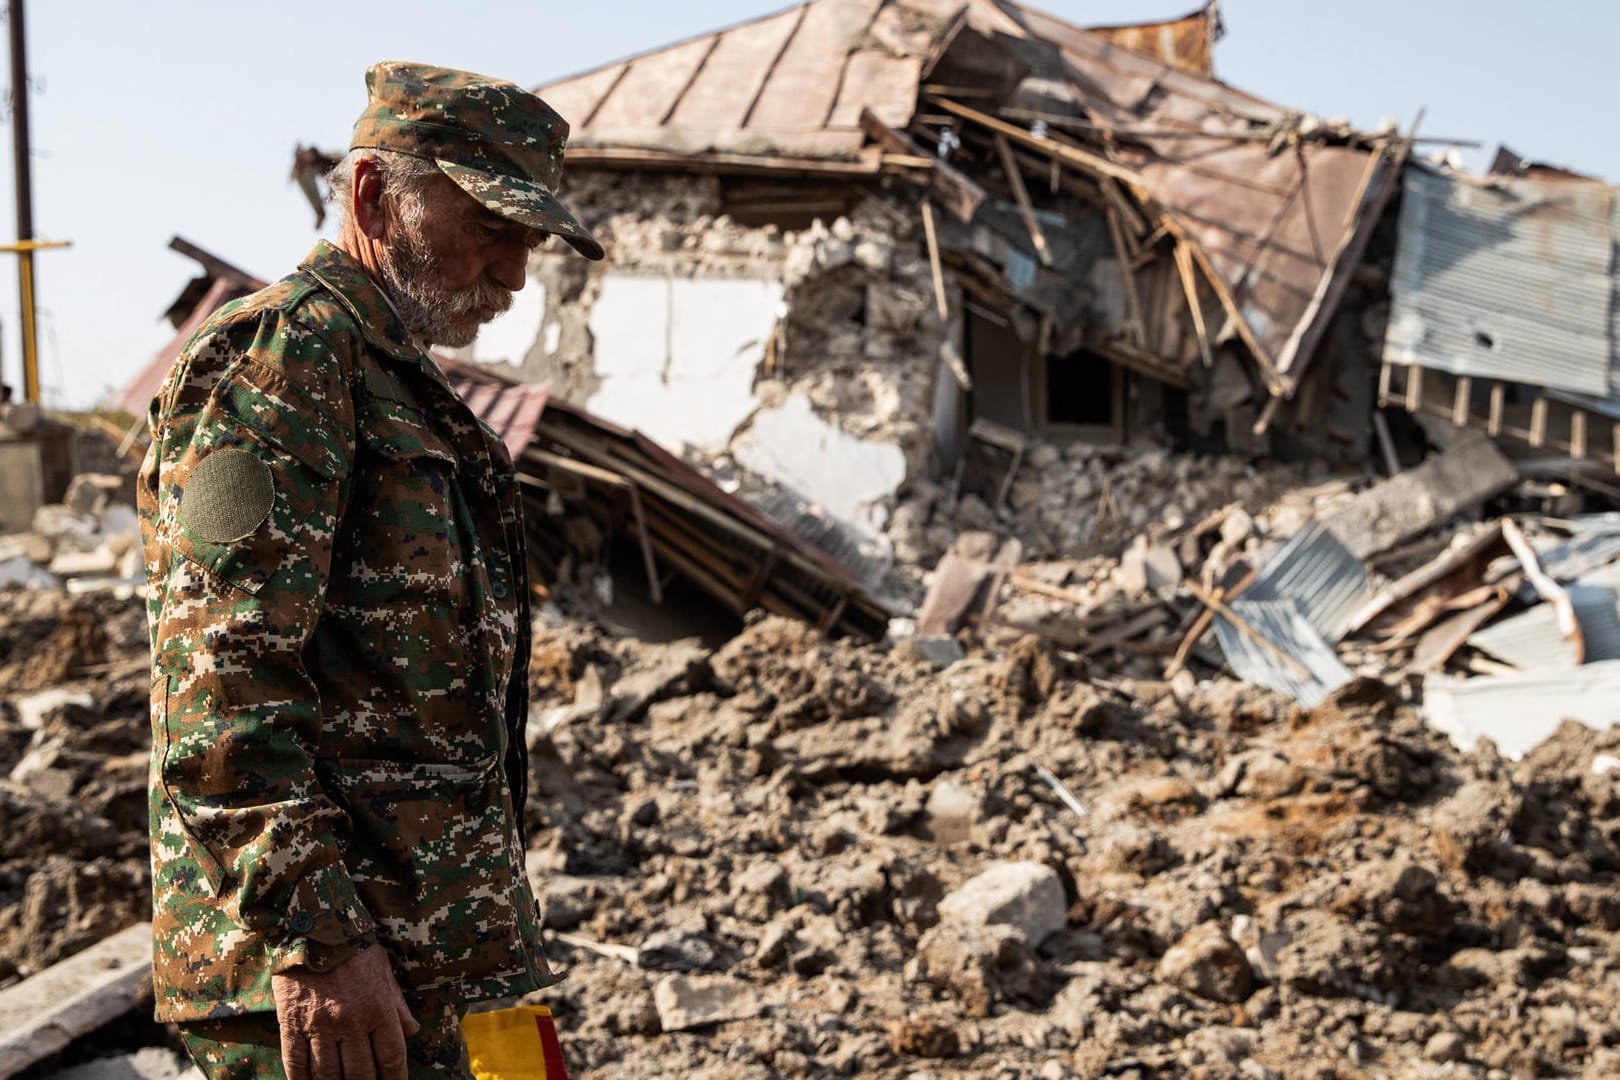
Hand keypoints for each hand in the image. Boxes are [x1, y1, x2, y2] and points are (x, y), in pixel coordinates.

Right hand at [272, 943, 419, 1079]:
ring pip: (328, 1075)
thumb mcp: (385, 972)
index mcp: (378, 1008)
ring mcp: (319, 1025)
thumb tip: (413, 1031)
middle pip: (360, 1072)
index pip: (391, 1056)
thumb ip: (397, 1005)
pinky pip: (296, 1064)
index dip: (395, 1078)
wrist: (314, 928)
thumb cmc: (354, 950)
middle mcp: (350, 1021)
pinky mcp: (292, 1025)